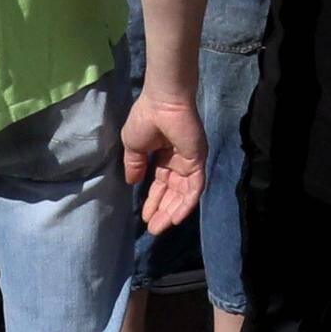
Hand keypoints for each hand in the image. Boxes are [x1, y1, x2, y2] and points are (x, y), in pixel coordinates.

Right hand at [118, 80, 203, 235]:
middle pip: (172, 192)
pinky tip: (177, 218)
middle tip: (153, 229)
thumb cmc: (146, 119)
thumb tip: (132, 182)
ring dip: (172, 212)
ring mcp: (189, 162)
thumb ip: (134, 165)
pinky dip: (187, 204)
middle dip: (162, 210)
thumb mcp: (133, 146)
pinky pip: (194, 188)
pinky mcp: (198, 162)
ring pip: (183, 194)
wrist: (162, 102)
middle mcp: (178, 161)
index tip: (144, 216)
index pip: (160, 184)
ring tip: (160, 227)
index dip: (152, 200)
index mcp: (163, 155)